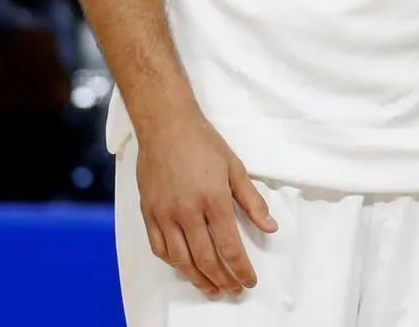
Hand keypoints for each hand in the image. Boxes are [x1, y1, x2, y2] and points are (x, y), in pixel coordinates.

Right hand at [136, 111, 277, 296]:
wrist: (166, 127)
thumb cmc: (204, 144)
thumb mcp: (236, 169)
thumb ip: (253, 202)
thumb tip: (271, 227)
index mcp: (213, 200)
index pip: (229, 246)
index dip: (240, 268)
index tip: (249, 281)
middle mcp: (186, 212)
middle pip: (204, 258)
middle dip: (221, 279)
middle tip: (233, 290)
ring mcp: (164, 214)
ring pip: (180, 259)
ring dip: (197, 278)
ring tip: (212, 289)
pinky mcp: (148, 213)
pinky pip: (159, 248)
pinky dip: (173, 263)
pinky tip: (185, 268)